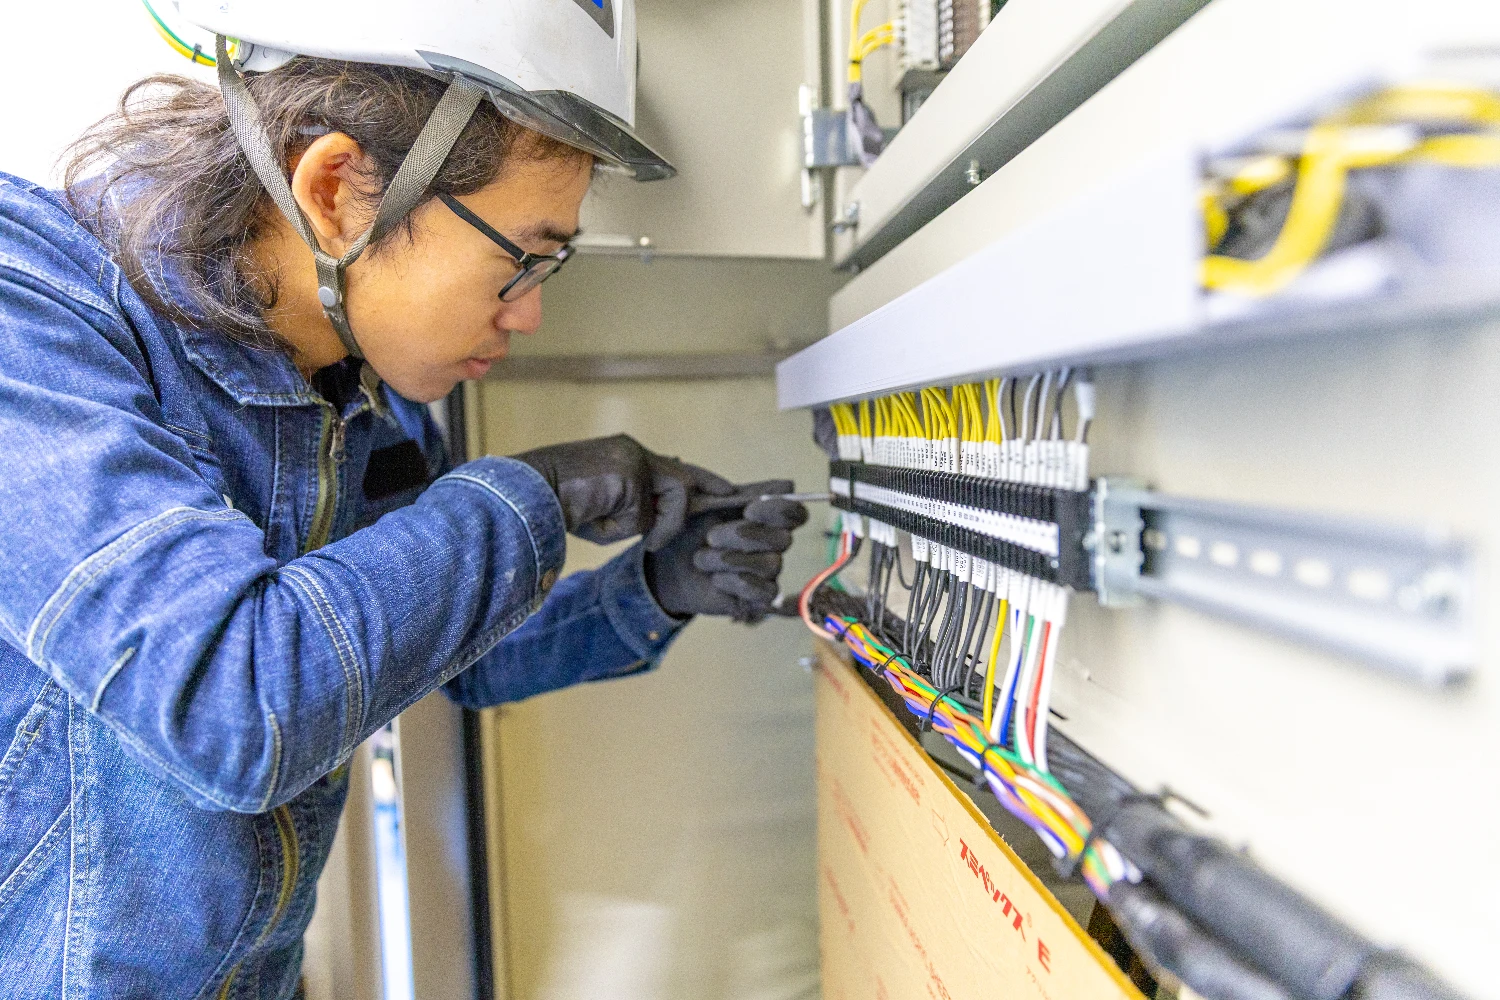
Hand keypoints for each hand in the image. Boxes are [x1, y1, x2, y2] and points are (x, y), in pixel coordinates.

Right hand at [512, 435, 734, 549]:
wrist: (524, 496)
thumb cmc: (555, 506)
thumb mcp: (602, 509)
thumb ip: (634, 510)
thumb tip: (657, 527)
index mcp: (625, 453)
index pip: (674, 466)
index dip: (702, 479)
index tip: (727, 490)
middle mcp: (632, 450)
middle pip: (682, 480)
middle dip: (689, 510)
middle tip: (672, 535)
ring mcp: (633, 459)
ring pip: (667, 501)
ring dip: (649, 526)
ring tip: (612, 530)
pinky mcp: (630, 474)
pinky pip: (643, 517)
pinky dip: (620, 530)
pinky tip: (593, 522)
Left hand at [645, 479, 809, 622]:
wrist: (663, 561)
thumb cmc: (686, 524)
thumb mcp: (699, 495)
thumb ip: (733, 484)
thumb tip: (778, 485)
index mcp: (765, 515)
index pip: (795, 513)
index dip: (779, 511)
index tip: (749, 510)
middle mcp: (772, 543)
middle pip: (784, 539)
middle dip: (745, 536)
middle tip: (711, 536)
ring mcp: (766, 572)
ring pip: (772, 565)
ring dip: (731, 560)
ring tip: (701, 558)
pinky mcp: (757, 598)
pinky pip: (766, 593)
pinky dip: (739, 584)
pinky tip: (716, 579)